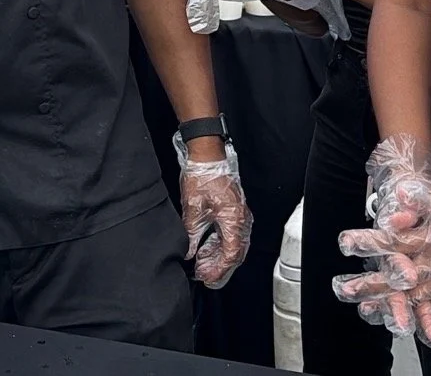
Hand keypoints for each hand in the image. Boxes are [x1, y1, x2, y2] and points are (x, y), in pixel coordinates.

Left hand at [175, 134, 252, 288]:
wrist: (207, 153)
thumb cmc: (203, 175)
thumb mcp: (193, 207)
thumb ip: (192, 234)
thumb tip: (189, 252)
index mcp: (234, 219)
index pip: (231, 254)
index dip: (219, 269)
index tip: (206, 277)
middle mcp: (241, 219)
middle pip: (235, 252)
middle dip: (220, 267)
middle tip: (204, 277)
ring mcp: (239, 214)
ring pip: (234, 244)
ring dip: (219, 257)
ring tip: (203, 265)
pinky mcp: (234, 210)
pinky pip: (231, 234)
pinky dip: (219, 245)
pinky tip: (206, 249)